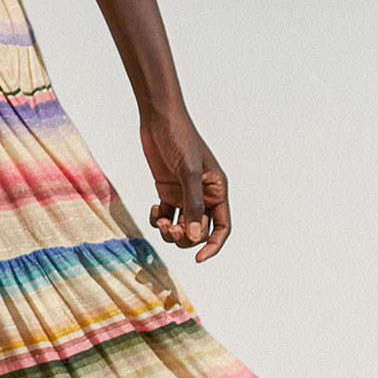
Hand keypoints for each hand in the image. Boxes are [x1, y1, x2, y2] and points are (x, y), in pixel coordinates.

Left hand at [140, 103, 230, 262]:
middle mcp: (203, 195)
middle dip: (186, 237)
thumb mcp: (189, 172)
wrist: (159, 119)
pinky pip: (166, 216)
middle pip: (200, 231)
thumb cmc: (180, 139)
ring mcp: (184, 194)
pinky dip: (159, 220)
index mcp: (216, 190)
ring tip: (160, 221)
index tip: (199, 259)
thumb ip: (193, 205)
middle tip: (171, 228)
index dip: (213, 245)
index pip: (222, 227)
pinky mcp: (167, 191)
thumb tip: (196, 237)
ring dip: (170, 231)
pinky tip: (155, 210)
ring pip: (182, 227)